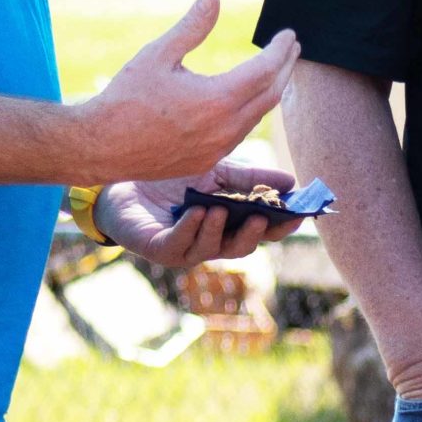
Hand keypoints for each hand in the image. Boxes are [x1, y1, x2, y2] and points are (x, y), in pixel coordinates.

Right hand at [73, 0, 298, 183]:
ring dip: (270, 92)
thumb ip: (192, 26)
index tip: (289, 35)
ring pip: (257, 117)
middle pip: (271, 95)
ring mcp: (217, 148)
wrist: (102, 146)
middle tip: (291, 49)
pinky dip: (251, 112)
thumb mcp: (158, 54)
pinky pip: (240, 133)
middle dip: (285, 69)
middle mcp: (224, 128)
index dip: (280, 50)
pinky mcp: (207, 161)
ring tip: (274, 71)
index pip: (265, 70)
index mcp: (216, 99)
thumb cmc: (126, 98)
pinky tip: (245, 100)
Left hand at [98, 163, 306, 268]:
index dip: (282, 225)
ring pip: (210, 248)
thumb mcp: (216, 172)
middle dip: (253, 233)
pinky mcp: (159, 249)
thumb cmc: (171, 179)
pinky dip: (190, 228)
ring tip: (221, 209)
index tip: (300, 213)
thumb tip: (291, 182)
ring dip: (218, 230)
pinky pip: (178, 243)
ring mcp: (185, 249)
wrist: (122, 181)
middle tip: (262, 216)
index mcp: (228, 225)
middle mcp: (210, 242)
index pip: (262, 231)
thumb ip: (249, 178)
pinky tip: (197, 212)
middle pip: (240, 247)